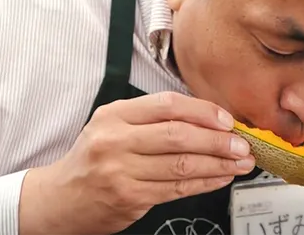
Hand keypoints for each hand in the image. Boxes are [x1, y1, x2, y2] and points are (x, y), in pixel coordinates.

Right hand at [18, 91, 255, 234]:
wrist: (61, 198)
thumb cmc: (93, 159)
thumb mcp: (111, 126)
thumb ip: (151, 120)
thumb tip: (206, 120)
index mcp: (114, 115)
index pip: (167, 105)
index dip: (203, 112)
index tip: (227, 120)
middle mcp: (115, 140)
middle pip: (178, 136)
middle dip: (218, 141)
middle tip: (242, 145)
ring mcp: (121, 171)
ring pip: (182, 165)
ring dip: (219, 165)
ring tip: (240, 163)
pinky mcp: (130, 198)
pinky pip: (177, 189)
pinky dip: (204, 183)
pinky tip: (220, 178)